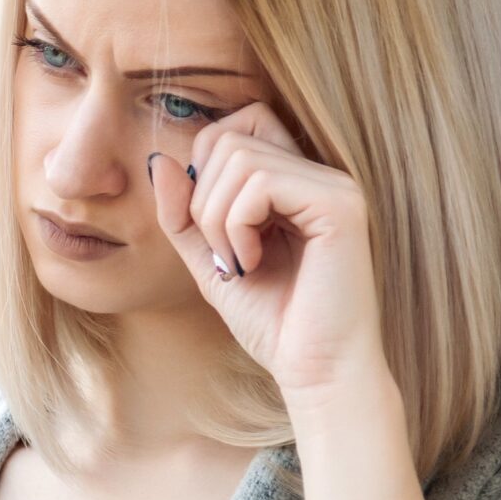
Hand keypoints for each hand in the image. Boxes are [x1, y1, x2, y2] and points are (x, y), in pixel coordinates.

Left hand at [146, 102, 387, 401]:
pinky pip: (261, 181)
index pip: (232, 128)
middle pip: (228, 135)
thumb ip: (182, 212)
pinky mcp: (340, 205)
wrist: (315, 371)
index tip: (205, 233)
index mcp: (295, 180)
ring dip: (216, 217)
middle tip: (222, 255)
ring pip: (238, 155)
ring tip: (238, 263)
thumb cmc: (272, 320)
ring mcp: (334, 185)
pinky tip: (254, 263)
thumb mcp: (208, 259)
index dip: (199, 173)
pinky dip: (237, 224)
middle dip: (201, 198)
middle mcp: (319, 174)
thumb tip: (160, 160)